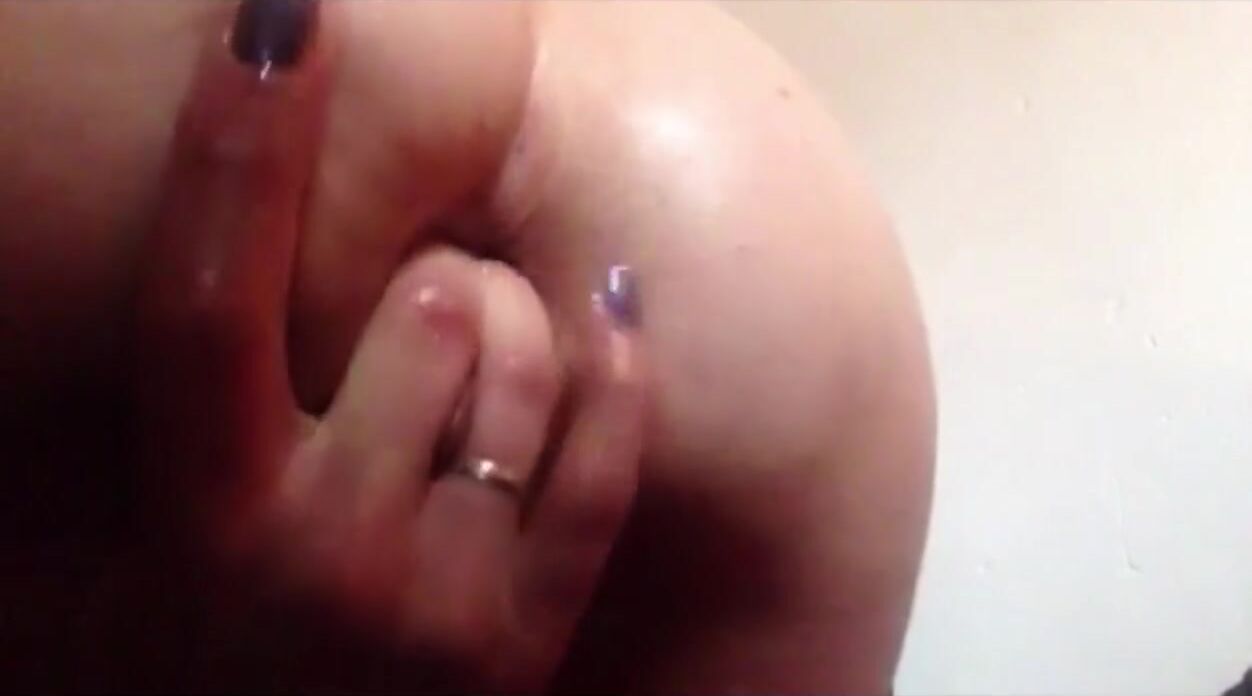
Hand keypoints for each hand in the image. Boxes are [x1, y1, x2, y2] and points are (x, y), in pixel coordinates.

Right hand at [132, 6, 644, 690]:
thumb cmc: (265, 618)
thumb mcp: (218, 507)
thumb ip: (253, 384)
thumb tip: (386, 224)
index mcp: (204, 508)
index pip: (206, 302)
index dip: (235, 153)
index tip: (278, 23)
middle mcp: (305, 557)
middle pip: (427, 301)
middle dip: (451, 272)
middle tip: (436, 309)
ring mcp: (424, 603)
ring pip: (523, 356)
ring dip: (521, 325)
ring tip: (485, 375)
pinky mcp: (522, 636)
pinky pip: (604, 451)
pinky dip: (618, 366)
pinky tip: (614, 314)